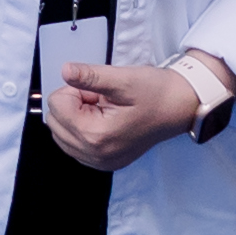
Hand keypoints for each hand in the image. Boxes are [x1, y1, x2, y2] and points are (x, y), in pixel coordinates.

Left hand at [42, 60, 213, 173]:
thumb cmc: (156, 93)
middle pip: (55, 121)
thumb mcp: (123, 79)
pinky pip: (74, 145)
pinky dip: (81, 129)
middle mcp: (95, 155)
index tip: (98, 90)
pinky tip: (103, 121)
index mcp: (97, 136)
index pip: (57, 105)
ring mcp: (100, 162)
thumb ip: (90, 76)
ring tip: (104, 109)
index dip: (76, 90)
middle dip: (74, 104)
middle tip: (101, 98)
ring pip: (61, 134)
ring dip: (76, 117)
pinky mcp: (104, 163)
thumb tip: (65, 71)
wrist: (180, 108)